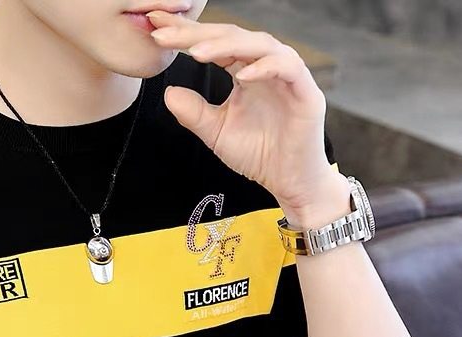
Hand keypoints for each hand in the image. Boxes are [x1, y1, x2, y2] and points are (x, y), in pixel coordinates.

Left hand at [147, 10, 340, 218]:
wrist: (288, 180)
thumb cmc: (258, 154)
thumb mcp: (216, 133)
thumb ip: (193, 113)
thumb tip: (168, 93)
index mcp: (245, 71)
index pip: (214, 45)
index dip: (186, 36)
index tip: (156, 32)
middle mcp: (265, 66)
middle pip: (231, 37)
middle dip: (198, 33)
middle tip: (165, 33)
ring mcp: (287, 75)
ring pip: (258, 45)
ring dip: (226, 46)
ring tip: (196, 52)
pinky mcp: (306, 91)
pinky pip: (286, 68)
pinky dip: (264, 68)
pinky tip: (242, 74)